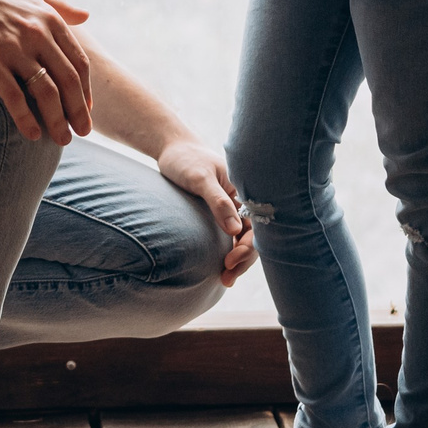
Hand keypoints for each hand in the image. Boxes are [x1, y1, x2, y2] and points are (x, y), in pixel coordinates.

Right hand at [0, 0, 94, 143]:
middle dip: (78, 110)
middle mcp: (37, 34)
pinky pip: (13, 95)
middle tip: (82, 132)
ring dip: (57, 120)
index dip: (85, 88)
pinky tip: (31, 135)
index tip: (85, 108)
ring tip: (62, 139)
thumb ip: (59, 5)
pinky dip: (25, 118)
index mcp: (49, 19)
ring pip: (46, 91)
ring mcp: (14, 48)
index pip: (78, 61)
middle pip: (68, 80)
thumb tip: (86, 15)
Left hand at [155, 138, 258, 286]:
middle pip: (252, 235)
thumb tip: (235, 230)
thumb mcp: (200, 178)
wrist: (171, 149)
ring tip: (225, 279)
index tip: (230, 260)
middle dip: (244, 259)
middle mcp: (242, 201)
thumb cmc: (185, 159)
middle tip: (227, 277)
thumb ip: (218, 202)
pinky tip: (221, 267)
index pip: (257, 224)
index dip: (248, 246)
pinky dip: (228, 251)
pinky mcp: (218, 213)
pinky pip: (230, 235)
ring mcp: (231, 208)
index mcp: (245, 190)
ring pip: (242, 238)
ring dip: (237, 259)